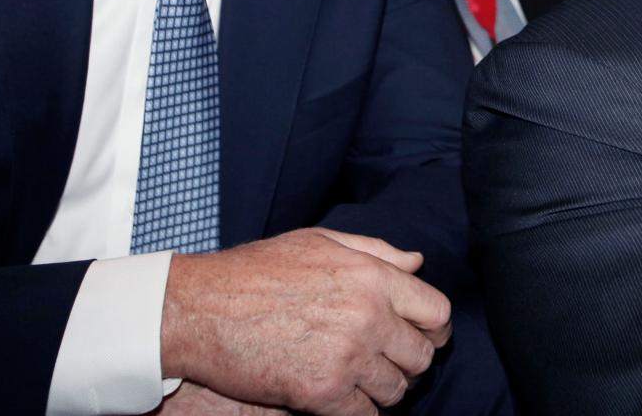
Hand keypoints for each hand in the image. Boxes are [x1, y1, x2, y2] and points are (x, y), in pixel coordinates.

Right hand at [161, 228, 451, 415]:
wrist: (205, 308)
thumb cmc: (260, 269)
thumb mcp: (321, 242)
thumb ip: (375, 252)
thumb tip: (415, 263)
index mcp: (373, 276)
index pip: (436, 311)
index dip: (435, 328)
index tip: (425, 335)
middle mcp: (369, 316)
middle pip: (422, 356)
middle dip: (410, 361)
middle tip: (389, 361)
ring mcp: (348, 357)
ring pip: (396, 391)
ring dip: (384, 388)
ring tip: (361, 378)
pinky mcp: (322, 394)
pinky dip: (359, 411)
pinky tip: (341, 397)